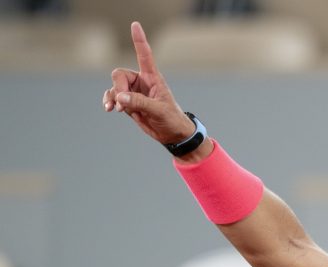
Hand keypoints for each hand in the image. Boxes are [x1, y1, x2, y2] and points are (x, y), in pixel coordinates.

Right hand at [102, 22, 195, 145]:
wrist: (171, 134)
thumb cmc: (171, 119)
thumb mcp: (159, 110)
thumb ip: (140, 102)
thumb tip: (120, 97)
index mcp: (152, 78)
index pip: (144, 55)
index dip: (139, 40)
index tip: (135, 24)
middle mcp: (141, 82)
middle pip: (119, 75)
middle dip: (118, 87)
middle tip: (123, 103)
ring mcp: (133, 92)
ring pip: (114, 87)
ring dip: (112, 96)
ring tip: (116, 109)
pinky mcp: (128, 102)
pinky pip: (113, 97)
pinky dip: (109, 101)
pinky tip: (109, 108)